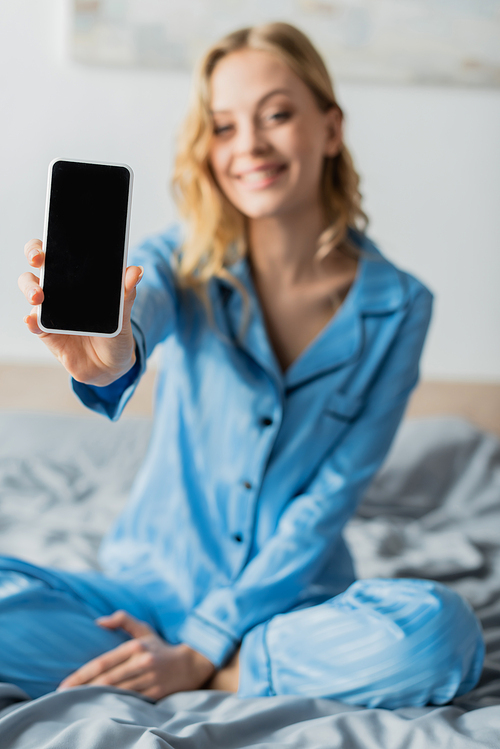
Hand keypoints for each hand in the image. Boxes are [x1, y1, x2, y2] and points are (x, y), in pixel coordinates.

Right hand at [18, 239, 142, 385]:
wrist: (111, 365)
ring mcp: (51, 310)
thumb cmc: (115, 334)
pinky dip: (32, 321)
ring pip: (32, 291)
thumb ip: (126, 293)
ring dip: (31, 289)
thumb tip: (136, 271)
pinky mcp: (47, 332)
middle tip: (38, 260)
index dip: (49, 243)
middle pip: (38, 266)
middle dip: (34, 256)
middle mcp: (60, 290)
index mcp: (78, 279)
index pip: (58, 253)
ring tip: (38, 297)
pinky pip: (34, 323)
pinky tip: (33, 320)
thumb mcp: (124, 313)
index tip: (50, 242)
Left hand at [58, 610, 215, 700]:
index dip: (82, 674)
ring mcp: (149, 680)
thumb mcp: (144, 630)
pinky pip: (130, 702)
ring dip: (95, 698)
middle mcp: (142, 662)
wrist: (190, 664)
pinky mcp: (156, 694)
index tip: (65, 683)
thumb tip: (98, 621)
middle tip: (63, 696)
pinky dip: (114, 706)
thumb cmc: (160, 647)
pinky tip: (100, 709)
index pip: (103, 662)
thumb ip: (122, 620)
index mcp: (135, 647)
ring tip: (76, 703)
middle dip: (83, 689)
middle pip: (107, 680)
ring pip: (117, 692)